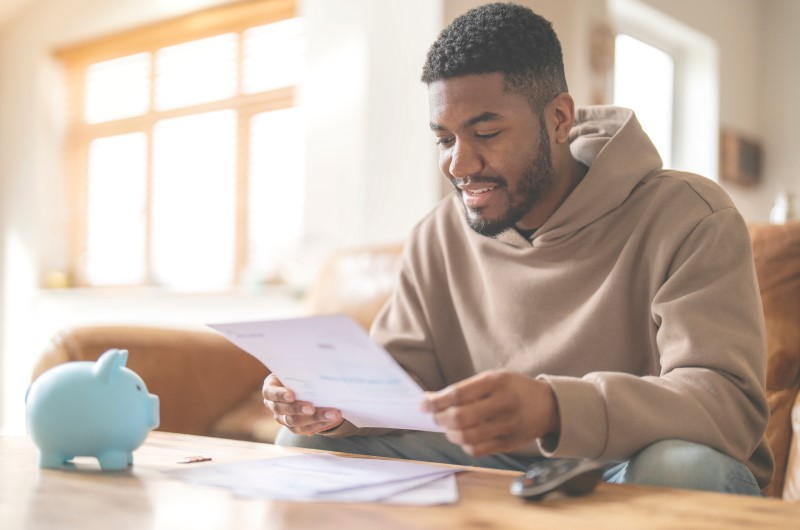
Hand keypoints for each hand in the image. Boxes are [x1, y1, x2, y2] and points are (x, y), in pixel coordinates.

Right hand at [262, 374, 343, 434]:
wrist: (304, 386)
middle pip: (282, 410)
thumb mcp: (297, 370)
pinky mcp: (294, 427)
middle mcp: (273, 404)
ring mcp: (282, 417)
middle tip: (312, 408)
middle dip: (298, 409)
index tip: (292, 395)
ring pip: (295, 422)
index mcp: (271, 387)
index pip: (270, 392)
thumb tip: (320, 365)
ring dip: (315, 418)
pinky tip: (331, 418)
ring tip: (331, 414)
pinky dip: (319, 424)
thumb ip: (302, 370)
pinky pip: (305, 429)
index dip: (280, 394)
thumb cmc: (299, 374)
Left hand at [421, 370, 558, 456]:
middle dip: (440, 418)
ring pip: (466, 437)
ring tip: (449, 427)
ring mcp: (507, 425)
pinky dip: (464, 445)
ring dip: (450, 433)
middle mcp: (502, 403)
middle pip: (460, 417)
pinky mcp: (509, 443)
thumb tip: (430, 399)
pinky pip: (477, 449)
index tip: (424, 404)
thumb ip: (465, 389)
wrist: (549, 405)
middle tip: (436, 416)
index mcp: (496, 382)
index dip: (436, 401)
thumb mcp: (494, 378)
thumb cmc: (514, 389)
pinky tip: (465, 436)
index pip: (458, 394)